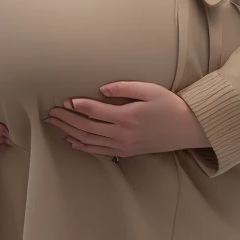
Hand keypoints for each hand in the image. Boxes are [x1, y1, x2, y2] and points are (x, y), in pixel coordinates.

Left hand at [45, 80, 208, 159]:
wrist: (188, 128)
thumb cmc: (170, 105)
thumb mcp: (150, 89)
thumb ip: (123, 88)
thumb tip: (101, 89)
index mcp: (127, 116)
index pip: (94, 111)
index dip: (76, 105)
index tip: (64, 100)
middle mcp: (122, 134)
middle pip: (86, 127)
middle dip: (67, 120)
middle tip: (51, 113)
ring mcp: (123, 145)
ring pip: (89, 141)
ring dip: (70, 132)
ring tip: (55, 125)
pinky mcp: (126, 152)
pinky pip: (99, 151)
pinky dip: (83, 146)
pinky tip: (72, 141)